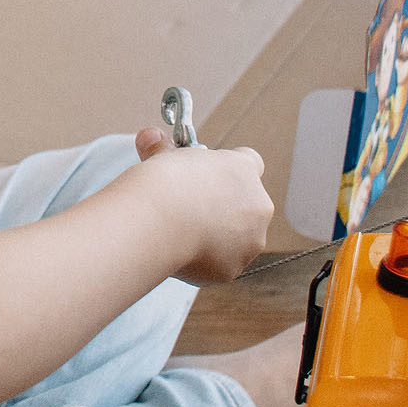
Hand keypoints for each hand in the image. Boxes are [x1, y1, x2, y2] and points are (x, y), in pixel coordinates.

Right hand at [126, 132, 272, 284]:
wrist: (156, 223)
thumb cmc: (161, 185)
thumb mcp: (162, 156)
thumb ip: (161, 149)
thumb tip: (150, 137)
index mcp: (244, 171)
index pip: (250, 163)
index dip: (227, 169)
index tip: (207, 175)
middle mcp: (257, 206)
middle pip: (246, 204)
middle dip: (223, 206)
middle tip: (189, 206)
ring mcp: (250, 241)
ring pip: (238, 237)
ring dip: (217, 235)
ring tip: (181, 231)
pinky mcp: (234, 269)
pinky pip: (221, 263)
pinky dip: (204, 260)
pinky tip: (180, 250)